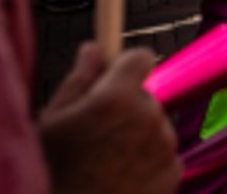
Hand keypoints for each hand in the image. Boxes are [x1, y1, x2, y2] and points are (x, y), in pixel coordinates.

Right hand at [38, 43, 180, 193]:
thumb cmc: (52, 173)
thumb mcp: (52, 121)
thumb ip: (79, 79)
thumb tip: (93, 49)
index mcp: (117, 98)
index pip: (141, 57)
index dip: (126, 66)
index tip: (114, 77)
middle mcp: (149, 117)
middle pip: (145, 96)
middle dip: (126, 108)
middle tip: (96, 134)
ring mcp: (164, 146)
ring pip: (155, 127)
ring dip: (137, 137)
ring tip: (104, 162)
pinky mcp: (174, 173)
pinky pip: (164, 155)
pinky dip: (148, 163)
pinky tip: (119, 178)